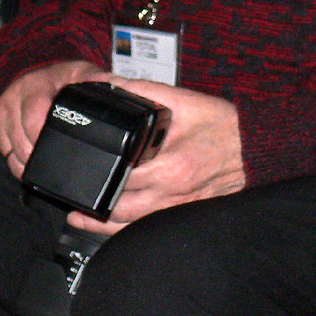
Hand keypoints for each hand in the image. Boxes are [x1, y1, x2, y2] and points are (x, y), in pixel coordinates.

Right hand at [0, 60, 111, 179]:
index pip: (34, 114)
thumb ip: (105, 81)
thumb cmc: (62, 78)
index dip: (43, 135)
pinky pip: (2, 151)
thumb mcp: (83, 74)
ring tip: (44, 163)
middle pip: (22, 138)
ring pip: (10, 149)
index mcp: (37, 85)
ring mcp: (3, 112)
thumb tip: (128, 88)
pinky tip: (29, 157)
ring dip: (27, 161)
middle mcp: (15, 97)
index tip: (59, 149)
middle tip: (55, 162)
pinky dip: (16, 159)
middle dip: (38, 155)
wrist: (38, 74)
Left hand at [66, 77, 245, 235]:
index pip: (118, 169)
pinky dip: (119, 231)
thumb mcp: (182, 100)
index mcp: (168, 162)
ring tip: (75, 212)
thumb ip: (142, 92)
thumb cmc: (221, 124)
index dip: (92, 166)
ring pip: (127, 222)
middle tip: (64, 188)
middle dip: (90, 194)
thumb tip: (107, 85)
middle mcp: (169, 191)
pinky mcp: (179, 215)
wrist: (252, 148)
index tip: (73, 157)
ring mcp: (174, 208)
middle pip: (117, 199)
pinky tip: (100, 227)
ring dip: (98, 219)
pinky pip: (143, 229)